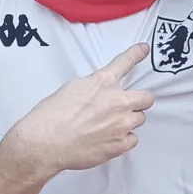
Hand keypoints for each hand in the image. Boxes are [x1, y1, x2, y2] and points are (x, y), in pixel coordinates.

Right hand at [11, 42, 153, 182]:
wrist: (46, 141)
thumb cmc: (53, 116)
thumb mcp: (72, 88)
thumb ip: (94, 87)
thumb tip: (101, 91)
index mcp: (103, 82)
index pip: (126, 62)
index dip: (137, 54)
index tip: (143, 49)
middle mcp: (117, 101)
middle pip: (146, 98)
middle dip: (140, 101)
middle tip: (128, 106)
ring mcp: (121, 124)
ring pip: (140, 119)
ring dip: (130, 120)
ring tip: (111, 126)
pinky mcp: (119, 144)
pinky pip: (133, 139)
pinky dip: (124, 139)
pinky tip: (110, 139)